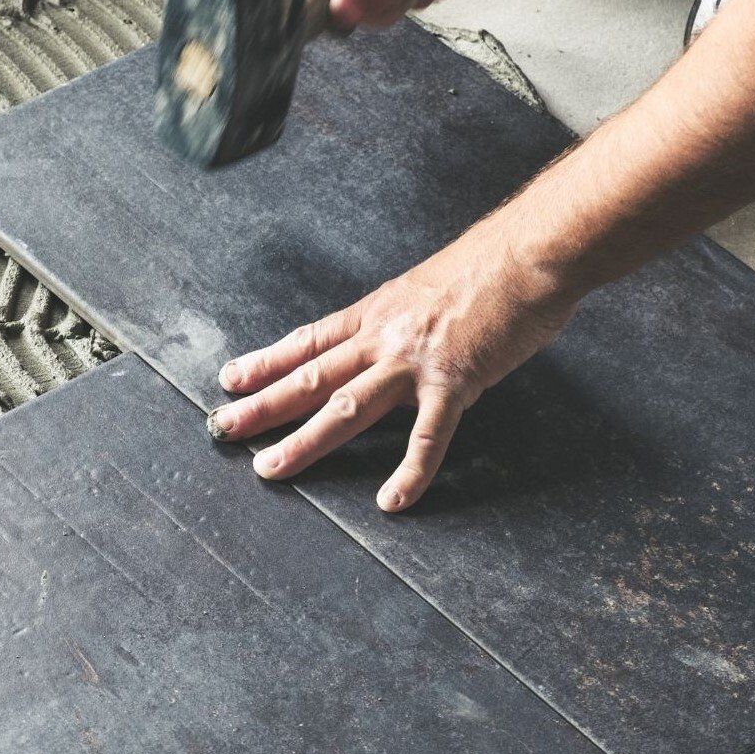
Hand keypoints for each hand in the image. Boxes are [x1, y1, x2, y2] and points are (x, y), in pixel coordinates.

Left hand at [207, 224, 576, 511]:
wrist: (533, 251)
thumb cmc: (492, 265)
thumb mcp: (429, 288)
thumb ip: (406, 320)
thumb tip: (396, 342)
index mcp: (378, 312)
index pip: (308, 341)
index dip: (266, 361)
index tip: (230, 379)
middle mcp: (385, 336)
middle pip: (310, 376)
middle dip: (262, 404)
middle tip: (221, 427)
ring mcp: (415, 360)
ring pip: (344, 407)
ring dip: (303, 441)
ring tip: (269, 468)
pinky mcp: (455, 381)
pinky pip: (427, 437)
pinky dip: (410, 472)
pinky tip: (392, 501)